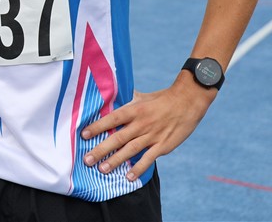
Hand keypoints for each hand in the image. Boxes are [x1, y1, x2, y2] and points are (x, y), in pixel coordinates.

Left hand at [79, 77, 214, 181]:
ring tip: (102, 169)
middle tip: (87, 160)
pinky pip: (149, 158)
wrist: (188, 102)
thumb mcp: (142, 96)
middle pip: (118, 138)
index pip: (112, 119)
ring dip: (116, 161)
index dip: (97, 127)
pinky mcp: (163, 145)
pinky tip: (128, 176)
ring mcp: (152, 136)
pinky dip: (138, 168)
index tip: (83, 135)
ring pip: (130, 150)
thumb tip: (110, 95)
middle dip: (101, 150)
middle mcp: (141, 124)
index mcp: (134, 110)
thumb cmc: (162, 98)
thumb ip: (126, 99)